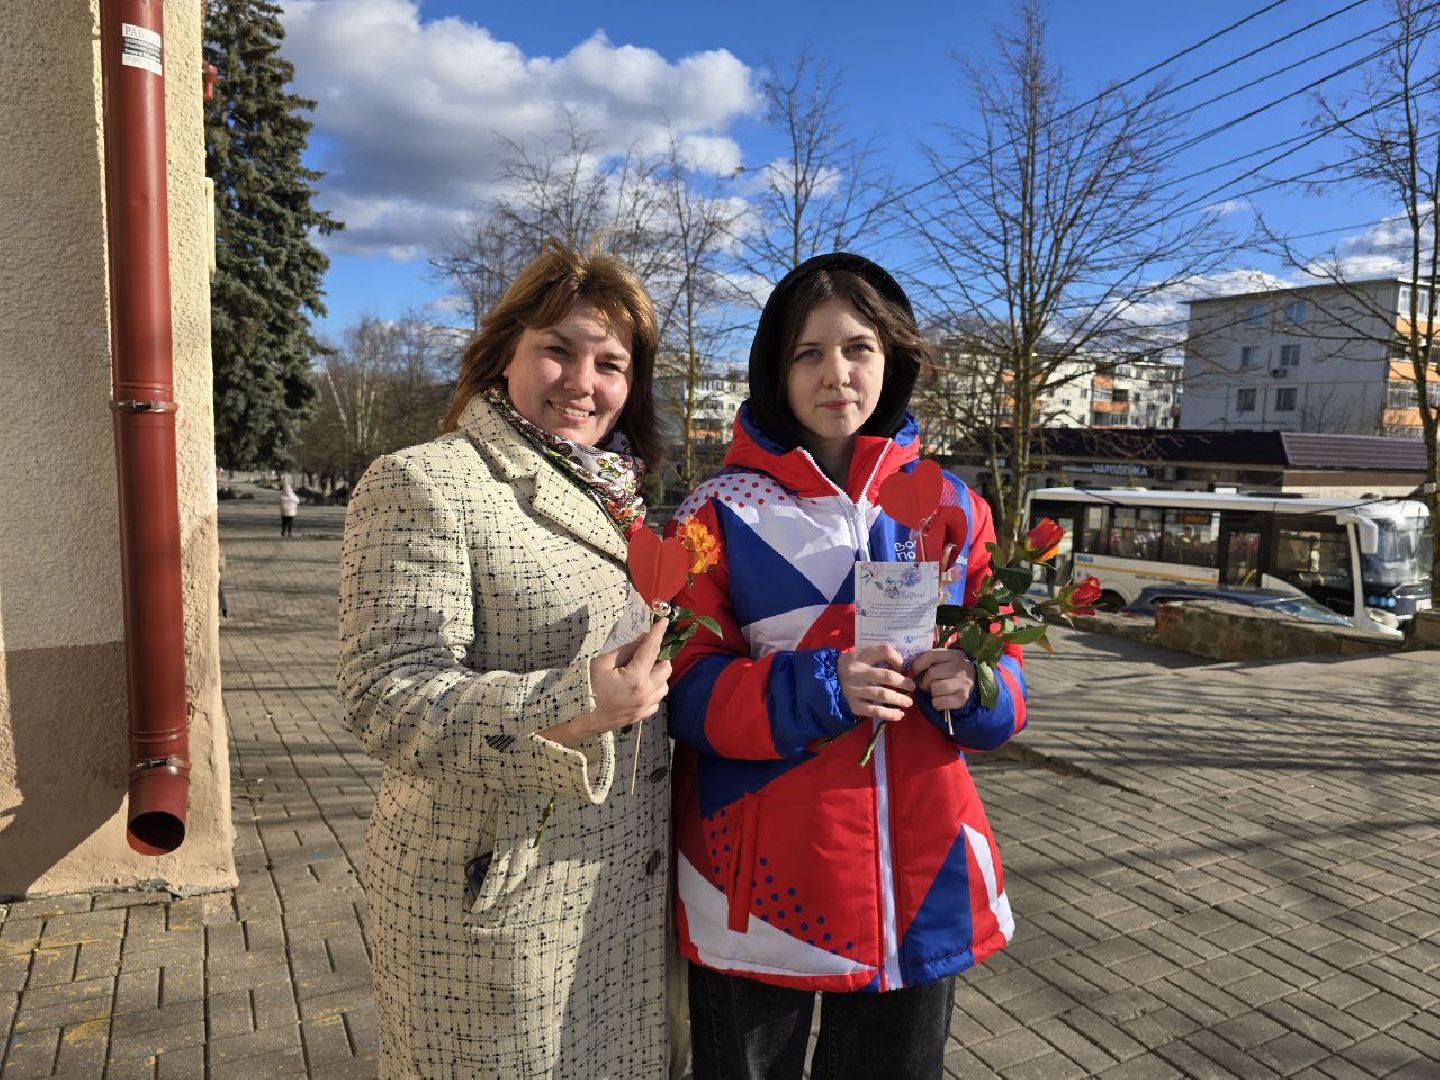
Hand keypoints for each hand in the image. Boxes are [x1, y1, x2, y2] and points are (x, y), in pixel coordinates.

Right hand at [538, 619, 671, 744]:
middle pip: (666, 669)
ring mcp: (645, 707)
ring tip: (644, 670)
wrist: (578, 717)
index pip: (651, 650)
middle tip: (648, 651)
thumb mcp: (602, 663)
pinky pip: (657, 701)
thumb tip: (642, 639)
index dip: (658, 634)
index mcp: (635, 678)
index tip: (664, 621)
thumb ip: (625, 650)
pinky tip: (641, 687)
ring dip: (658, 675)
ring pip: (664, 686)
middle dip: (660, 657)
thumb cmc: (586, 686)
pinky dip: (653, 691)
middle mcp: (646, 693)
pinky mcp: (641, 716)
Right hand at [838, 644, 914, 722]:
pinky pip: (874, 711)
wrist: (828, 681)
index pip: (883, 651)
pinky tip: (899, 715)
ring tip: (909, 702)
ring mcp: (855, 690)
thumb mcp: (860, 655)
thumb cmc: (850, 666)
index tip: (901, 666)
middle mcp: (857, 672)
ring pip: (882, 695)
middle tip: (912, 686)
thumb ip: (877, 656)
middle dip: (904, 682)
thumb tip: (901, 664)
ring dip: (900, 699)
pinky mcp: (854, 705)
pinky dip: (889, 714)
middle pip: (887, 676)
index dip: (897, 658)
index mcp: (860, 657)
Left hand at [910, 649, 975, 710]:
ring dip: (932, 692)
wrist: (976, 685)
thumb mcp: (946, 660)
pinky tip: (942, 700)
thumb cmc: (954, 672)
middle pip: (931, 673)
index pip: (931, 655)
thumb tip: (912, 669)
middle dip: (925, 681)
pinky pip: (939, 702)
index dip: (918, 664)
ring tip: (937, 692)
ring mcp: (963, 683)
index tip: (915, 671)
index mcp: (955, 655)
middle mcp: (961, 667)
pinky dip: (936, 703)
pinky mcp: (963, 698)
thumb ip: (932, 660)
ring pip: (935, 688)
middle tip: (928, 684)